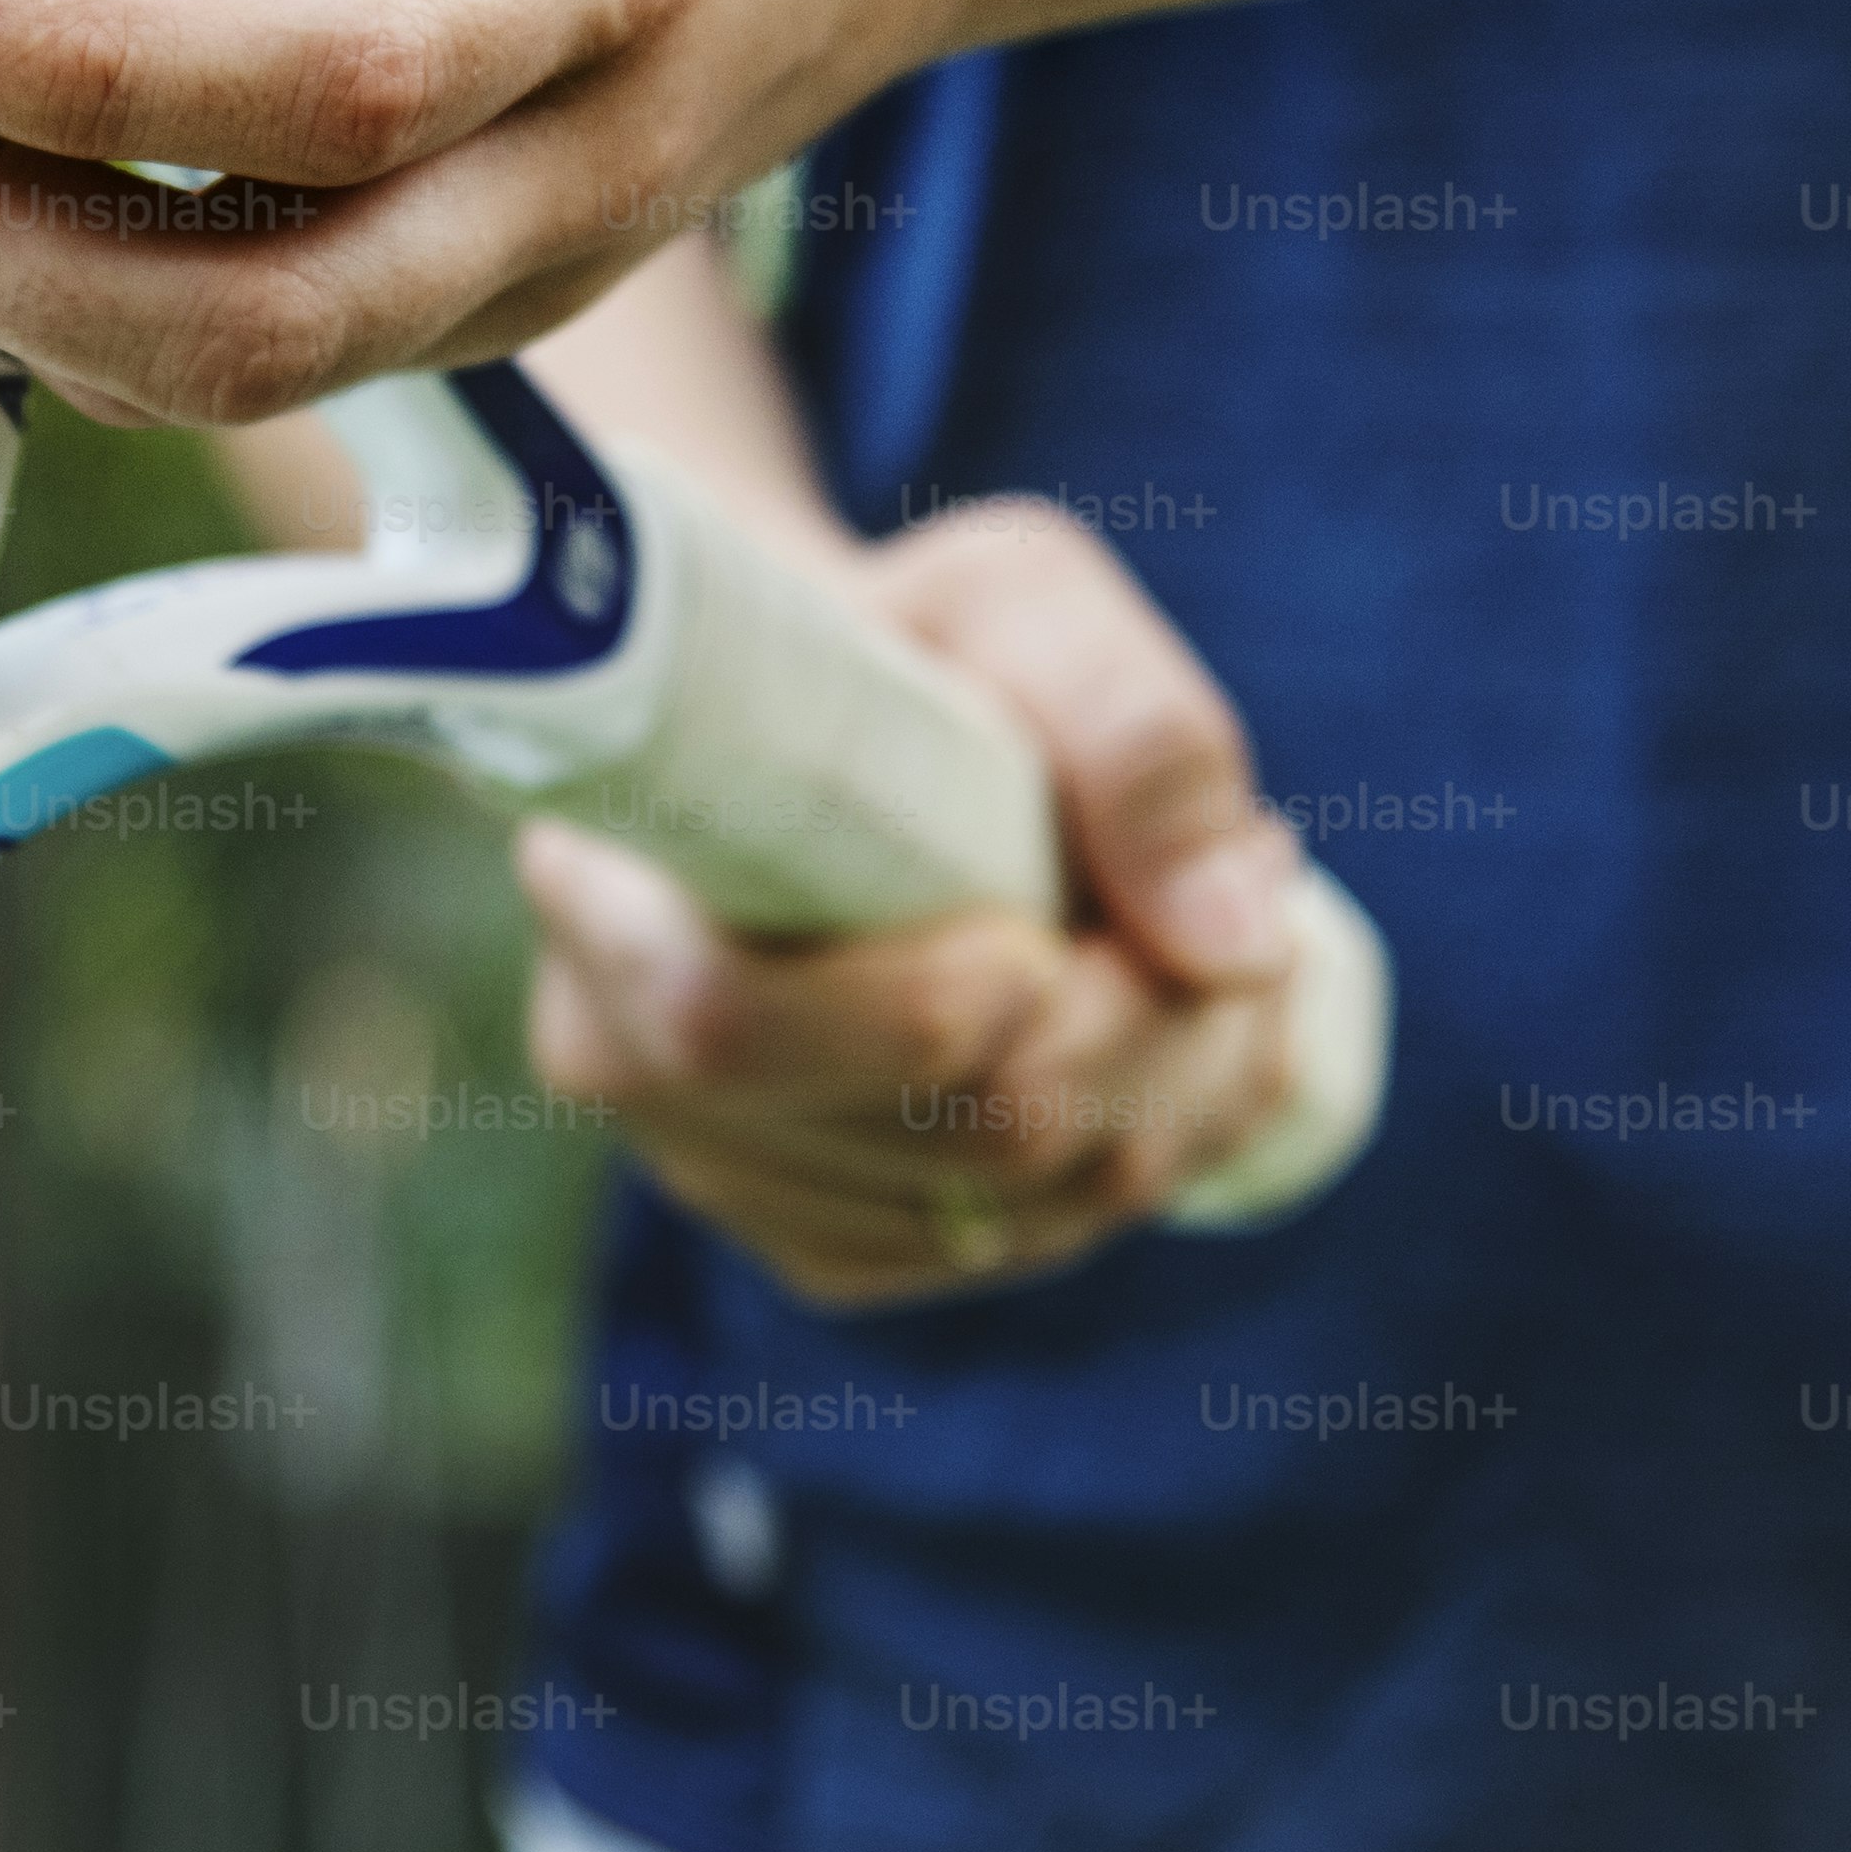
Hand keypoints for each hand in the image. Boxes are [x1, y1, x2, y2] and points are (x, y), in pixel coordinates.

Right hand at [520, 495, 1308, 1308]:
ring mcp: (725, 1171)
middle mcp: (625, 1059)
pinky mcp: (823, 1238)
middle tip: (1248, 897)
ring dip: (1179, 1094)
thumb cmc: (908, 653)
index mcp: (601, 889)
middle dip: (1139, 1034)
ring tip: (1229, 948)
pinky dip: (1149, 1157)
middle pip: (927, 1133)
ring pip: (1005, 1213)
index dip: (916, 1007)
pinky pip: (1017, 1250)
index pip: (722, 1024)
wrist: (847, 736)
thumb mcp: (1013, 601)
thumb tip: (1234, 946)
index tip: (1047, 927)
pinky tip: (1185, 1045)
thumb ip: (1133, 731)